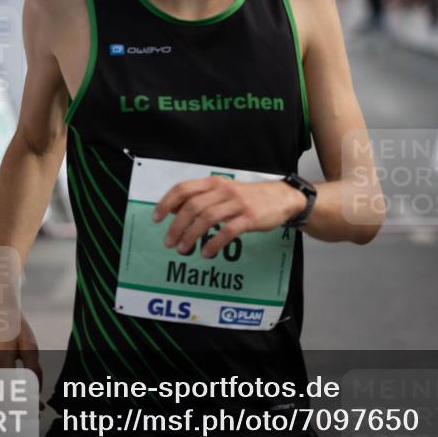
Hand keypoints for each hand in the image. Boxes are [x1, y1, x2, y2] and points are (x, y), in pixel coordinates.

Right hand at [0, 311, 43, 409]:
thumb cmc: (14, 325)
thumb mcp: (30, 345)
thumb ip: (33, 370)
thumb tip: (36, 391)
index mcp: (1, 360)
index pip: (14, 393)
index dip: (27, 405)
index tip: (39, 410)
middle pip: (2, 400)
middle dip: (20, 409)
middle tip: (36, 411)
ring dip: (10, 405)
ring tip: (28, 406)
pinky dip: (2, 397)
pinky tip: (15, 396)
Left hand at [152, 175, 305, 257]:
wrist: (280, 198)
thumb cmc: (248, 197)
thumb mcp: (223, 191)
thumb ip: (201, 197)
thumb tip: (174, 210)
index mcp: (213, 183)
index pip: (183, 188)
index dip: (167, 203)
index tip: (156, 218)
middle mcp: (223, 190)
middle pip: (192, 206)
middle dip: (177, 226)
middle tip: (169, 242)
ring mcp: (236, 203)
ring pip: (207, 219)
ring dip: (191, 236)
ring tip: (183, 249)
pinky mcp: (249, 217)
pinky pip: (227, 231)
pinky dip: (214, 244)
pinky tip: (207, 253)